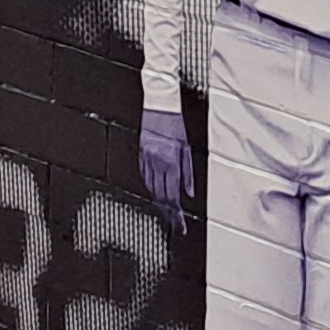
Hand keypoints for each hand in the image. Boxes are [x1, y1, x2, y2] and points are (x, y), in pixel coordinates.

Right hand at [142, 94, 191, 221]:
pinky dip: (150, 187)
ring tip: (167, 212)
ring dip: (159, 202)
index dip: (176, 214)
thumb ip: (188, 173)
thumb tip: (189, 193)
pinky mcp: (140, 154)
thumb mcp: (187, 147)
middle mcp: (157, 164)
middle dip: (168, 213)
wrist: (159, 104)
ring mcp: (146, 160)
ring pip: (151, 189)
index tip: (180, 225)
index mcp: (170, 163)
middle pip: (161, 197)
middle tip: (174, 224)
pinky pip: (144, 177)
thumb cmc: (175, 122)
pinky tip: (155, 192)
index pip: (173, 197)